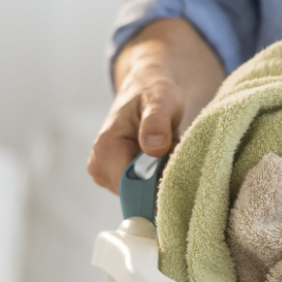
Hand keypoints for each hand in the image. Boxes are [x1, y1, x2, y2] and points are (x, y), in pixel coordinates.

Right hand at [87, 19, 224, 193]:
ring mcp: (107, 175)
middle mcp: (100, 166)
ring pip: (141, 195)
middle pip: (137, 195)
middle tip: (178, 157)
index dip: (158, 189)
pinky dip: (158, 179)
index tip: (182, 178)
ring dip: (162, 180)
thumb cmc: (154, 90)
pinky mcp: (117, 178)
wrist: (148, 86)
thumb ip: (156, 122)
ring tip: (171, 153)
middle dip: (162, 183)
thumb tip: (154, 146)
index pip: (132, 188)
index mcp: (106, 148)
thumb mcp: (160, 100)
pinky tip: (165, 160)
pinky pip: (142, 190)